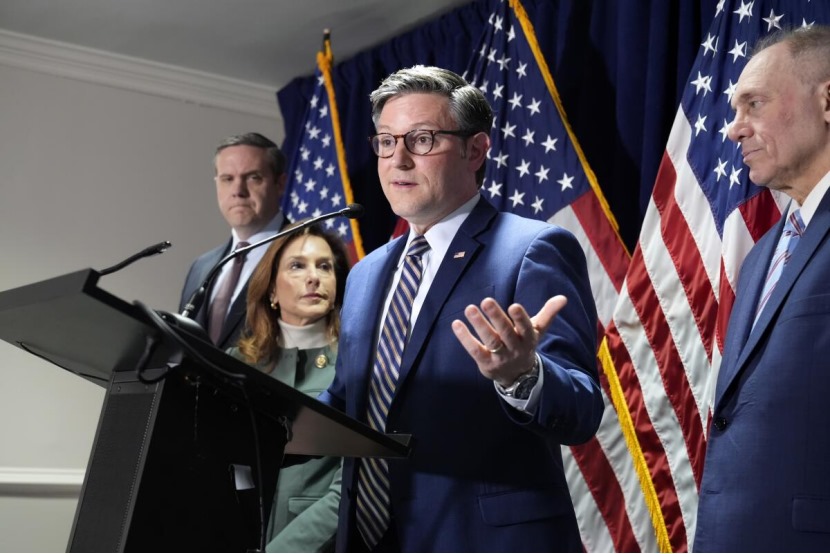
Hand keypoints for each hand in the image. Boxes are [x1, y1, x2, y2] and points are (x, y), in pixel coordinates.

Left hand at [451, 295, 567, 385]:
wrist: (518, 375)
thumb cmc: (525, 344)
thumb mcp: (537, 330)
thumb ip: (548, 313)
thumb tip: (563, 298)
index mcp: (528, 338)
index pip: (525, 328)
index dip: (520, 318)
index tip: (514, 306)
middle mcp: (515, 348)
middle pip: (505, 333)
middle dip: (496, 317)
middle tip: (486, 301)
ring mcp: (500, 357)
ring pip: (490, 340)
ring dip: (479, 324)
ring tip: (469, 309)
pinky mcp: (486, 363)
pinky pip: (475, 350)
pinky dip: (465, 338)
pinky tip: (456, 324)